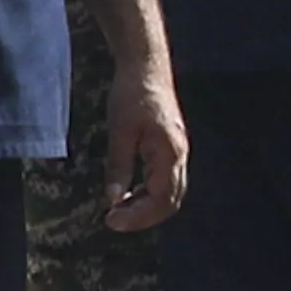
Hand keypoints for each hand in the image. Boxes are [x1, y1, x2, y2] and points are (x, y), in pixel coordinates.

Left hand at [103, 63, 188, 232]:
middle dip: (143, 217)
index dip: (138, 216)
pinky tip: (128, 194)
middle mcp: (179, 156)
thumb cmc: (132, 95)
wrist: (146, 68)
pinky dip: (149, 193)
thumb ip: (118, 166)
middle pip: (170, 201)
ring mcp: (178, 152)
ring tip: (118, 211)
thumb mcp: (119, 131)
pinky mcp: (171, 148)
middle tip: (113, 222)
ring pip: (170, 193)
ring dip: (146, 207)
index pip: (161, 200)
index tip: (111, 221)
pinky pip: (166, 180)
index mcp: (169, 154)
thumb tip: (113, 199)